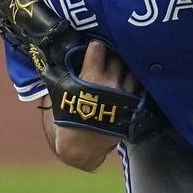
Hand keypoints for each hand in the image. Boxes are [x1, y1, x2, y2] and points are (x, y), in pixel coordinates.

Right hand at [46, 40, 139, 170]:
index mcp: (91, 78)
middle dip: (110, 54)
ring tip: (118, 65)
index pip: (98, 48)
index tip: (93, 47)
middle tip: (106, 56)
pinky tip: (128, 76)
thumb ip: (61, 71)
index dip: (95, 46)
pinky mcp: (133, 103)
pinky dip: (133, 78)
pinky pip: (138, 83)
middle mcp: (110, 83)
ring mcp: (124, 93)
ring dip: (124, 65)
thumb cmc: (67, 117)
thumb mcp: (59, 92)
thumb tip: (54, 54)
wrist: (82, 146)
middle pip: (115, 56)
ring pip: (129, 67)